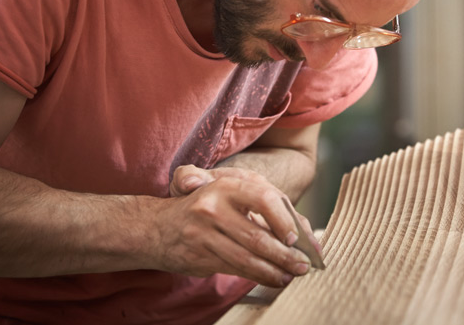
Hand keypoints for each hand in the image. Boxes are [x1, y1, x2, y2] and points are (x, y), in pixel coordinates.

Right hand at [157, 166, 316, 285]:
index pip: (265, 199)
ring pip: (247, 257)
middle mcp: (213, 207)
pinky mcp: (200, 255)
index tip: (296, 238)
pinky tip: (273, 278)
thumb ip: (269, 206)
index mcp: (228, 185)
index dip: (284, 220)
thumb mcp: (233, 194)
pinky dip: (258, 276)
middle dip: (286, 254)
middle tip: (304, 265)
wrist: (158, 226)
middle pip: (258, 236)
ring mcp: (204, 233)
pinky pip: (235, 268)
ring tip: (292, 274)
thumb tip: (305, 232)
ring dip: (274, 270)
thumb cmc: (209, 206)